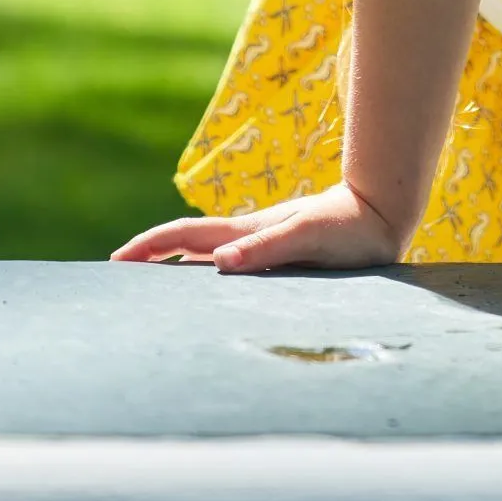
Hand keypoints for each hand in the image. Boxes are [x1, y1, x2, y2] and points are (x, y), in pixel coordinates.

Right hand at [110, 181, 402, 272]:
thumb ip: (267, 248)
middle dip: (151, 255)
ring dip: (174, 265)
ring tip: (148, 287)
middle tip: (117, 273)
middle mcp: (249, 236)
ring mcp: (262, 244)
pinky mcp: (279, 254)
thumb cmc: (350, 228)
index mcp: (247, 232)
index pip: (187, 236)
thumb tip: (219, 263)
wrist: (383, 211)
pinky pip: (229, 265)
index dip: (151, 246)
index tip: (118, 260)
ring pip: (206, 254)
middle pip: (188, 244)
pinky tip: (206, 289)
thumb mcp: (308, 237)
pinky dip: (205, 274)